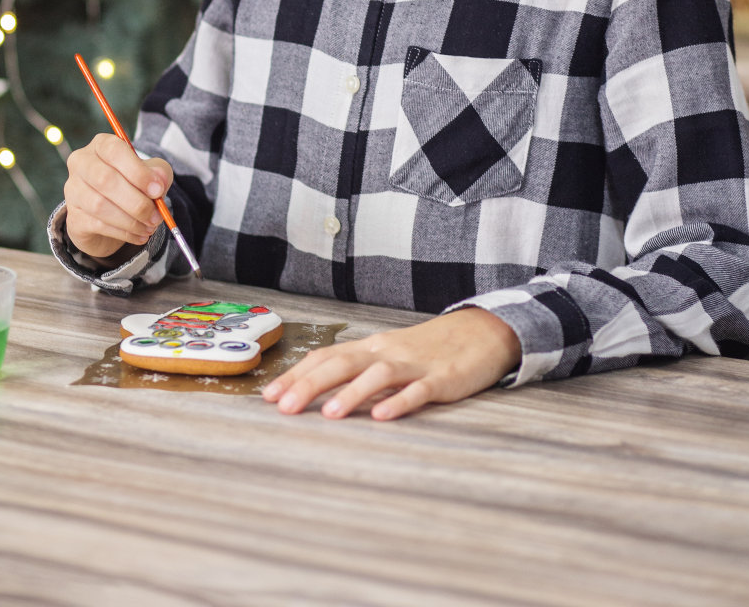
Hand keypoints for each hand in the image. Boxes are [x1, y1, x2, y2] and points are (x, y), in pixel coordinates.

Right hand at [63, 133, 172, 259]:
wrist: (112, 214)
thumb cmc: (134, 184)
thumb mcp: (152, 173)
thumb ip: (159, 173)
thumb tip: (158, 182)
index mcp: (101, 145)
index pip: (114, 151)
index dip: (137, 171)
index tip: (158, 190)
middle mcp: (81, 163)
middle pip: (105, 179)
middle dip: (135, 201)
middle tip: (156, 215)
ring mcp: (73, 191)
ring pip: (100, 205)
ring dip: (131, 220)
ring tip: (150, 227)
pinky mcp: (73, 217)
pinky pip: (97, 225)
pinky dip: (123, 233)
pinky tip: (139, 235)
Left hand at [261, 306, 521, 421]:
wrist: (480, 332)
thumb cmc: (427, 349)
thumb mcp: (388, 355)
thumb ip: (357, 371)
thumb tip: (316, 392)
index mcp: (370, 347)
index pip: (325, 357)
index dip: (296, 375)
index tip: (268, 396)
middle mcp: (386, 352)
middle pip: (342, 364)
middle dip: (310, 385)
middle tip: (283, 407)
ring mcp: (414, 364)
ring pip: (378, 375)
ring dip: (352, 393)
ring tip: (330, 415)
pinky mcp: (442, 379)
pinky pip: (418, 391)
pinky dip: (399, 402)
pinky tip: (383, 416)